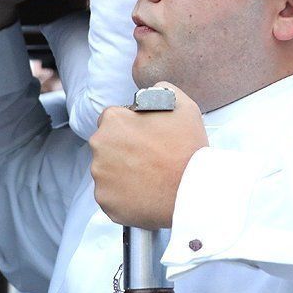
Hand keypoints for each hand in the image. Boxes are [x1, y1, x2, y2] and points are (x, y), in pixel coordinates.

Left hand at [90, 82, 208, 229]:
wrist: (192, 191)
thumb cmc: (188, 148)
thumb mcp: (182, 105)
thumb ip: (160, 90)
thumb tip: (150, 92)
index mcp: (113, 121)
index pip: (112, 119)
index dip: (130, 127)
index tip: (145, 138)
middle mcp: (99, 146)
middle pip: (107, 146)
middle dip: (123, 150)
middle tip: (149, 159)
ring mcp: (100, 176)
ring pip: (107, 171)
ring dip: (122, 173)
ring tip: (148, 178)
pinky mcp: (106, 201)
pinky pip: (111, 196)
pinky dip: (124, 196)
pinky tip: (144, 194)